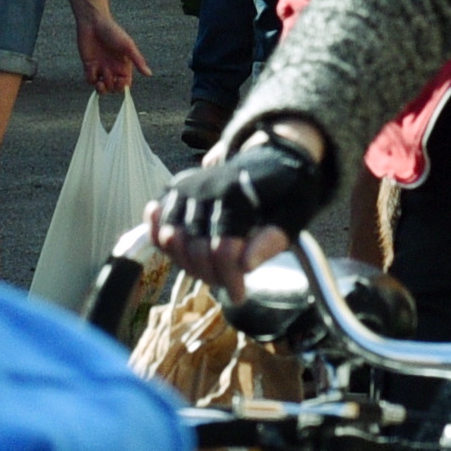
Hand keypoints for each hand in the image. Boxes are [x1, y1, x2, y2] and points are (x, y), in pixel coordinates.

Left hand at [75, 0, 147, 95]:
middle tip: (108, 75)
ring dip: (101, 89)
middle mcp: (112, 68)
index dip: (122, 86)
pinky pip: (90, 80)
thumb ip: (138, 60)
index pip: (124, 84)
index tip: (119, 80)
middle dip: (111, 87)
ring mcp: (100, 68)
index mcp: (123, 65)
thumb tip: (149, 74)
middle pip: (113, 88)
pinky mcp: (89, 66)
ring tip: (99, 82)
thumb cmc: (113, 32)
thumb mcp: (128, 46)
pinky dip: (91, 77)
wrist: (93, 22)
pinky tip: (92, 67)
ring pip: (101, 88)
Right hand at [148, 122, 334, 278]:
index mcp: (237, 194)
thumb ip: (272, 239)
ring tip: (211, 273)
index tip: (241, 294)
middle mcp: (206, 187)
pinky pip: (159, 216)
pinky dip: (156, 234)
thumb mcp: (293, 214)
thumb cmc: (287, 191)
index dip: (230, 278)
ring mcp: (189, 185)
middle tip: (230, 284)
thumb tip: (247, 265)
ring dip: (188, 263)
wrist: (274, 155)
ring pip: (172, 236)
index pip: (223, 249)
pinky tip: (166, 243)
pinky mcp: (178, 186)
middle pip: (195, 247)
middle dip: (211, 275)